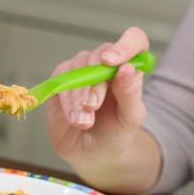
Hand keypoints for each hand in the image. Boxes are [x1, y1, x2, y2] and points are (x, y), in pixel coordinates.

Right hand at [46, 27, 153, 189]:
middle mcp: (104, 64)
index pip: (133, 40)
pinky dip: (66, 101)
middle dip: (94, 84)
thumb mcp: (130, 119)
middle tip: (92, 108)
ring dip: (78, 97)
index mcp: (129, 68)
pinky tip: (73, 118)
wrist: (91, 154)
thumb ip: (131, 94)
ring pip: (77, 68)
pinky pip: (60, 80)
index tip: (112, 62)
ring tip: (83, 122)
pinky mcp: (60, 81)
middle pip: (99, 56)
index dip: (124, 46)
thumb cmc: (115, 134)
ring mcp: (81, 71)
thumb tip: (127, 68)